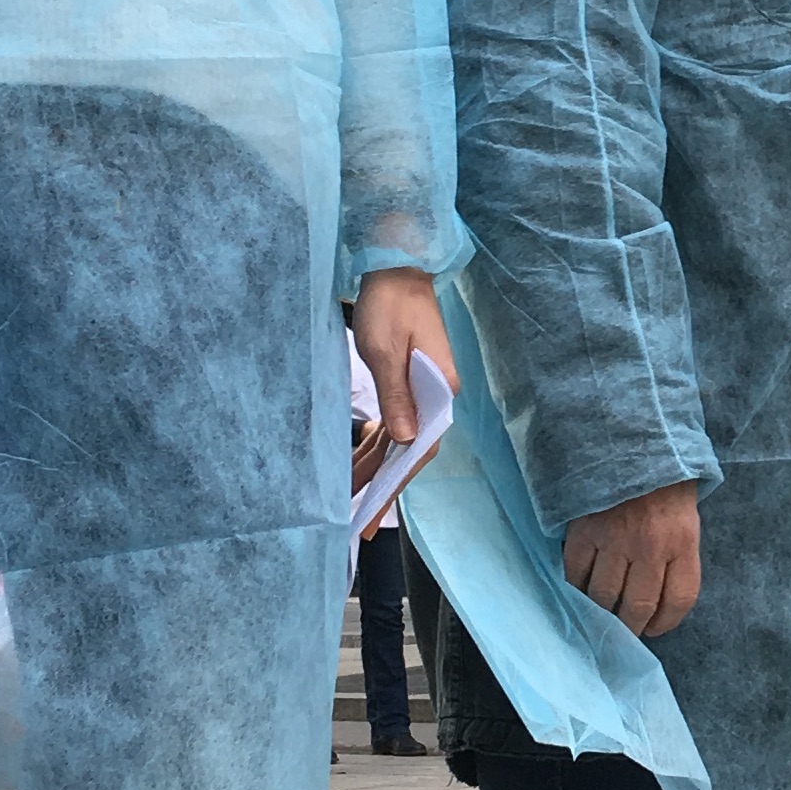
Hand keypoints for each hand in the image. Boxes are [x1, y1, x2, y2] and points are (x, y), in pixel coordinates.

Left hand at [350, 268, 455, 490]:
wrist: (396, 267)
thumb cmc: (390, 303)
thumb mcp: (386, 350)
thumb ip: (396, 397)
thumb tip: (406, 441)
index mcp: (439, 391)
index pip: (419, 448)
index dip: (395, 483)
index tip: (374, 510)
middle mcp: (436, 396)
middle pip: (410, 451)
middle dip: (383, 486)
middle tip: (359, 522)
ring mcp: (423, 391)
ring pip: (398, 440)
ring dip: (374, 468)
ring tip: (350, 500)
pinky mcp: (407, 384)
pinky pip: (392, 423)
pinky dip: (374, 445)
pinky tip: (358, 464)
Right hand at [563, 480, 703, 636]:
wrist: (632, 440)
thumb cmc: (665, 482)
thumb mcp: (686, 519)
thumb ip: (676, 557)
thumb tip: (657, 601)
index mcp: (682, 542)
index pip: (680, 599)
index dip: (666, 622)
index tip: (654, 628)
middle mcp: (650, 546)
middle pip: (638, 606)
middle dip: (630, 625)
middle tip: (623, 628)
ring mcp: (614, 539)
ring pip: (603, 596)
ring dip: (600, 611)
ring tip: (599, 612)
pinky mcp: (583, 531)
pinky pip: (575, 572)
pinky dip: (575, 587)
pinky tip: (579, 588)